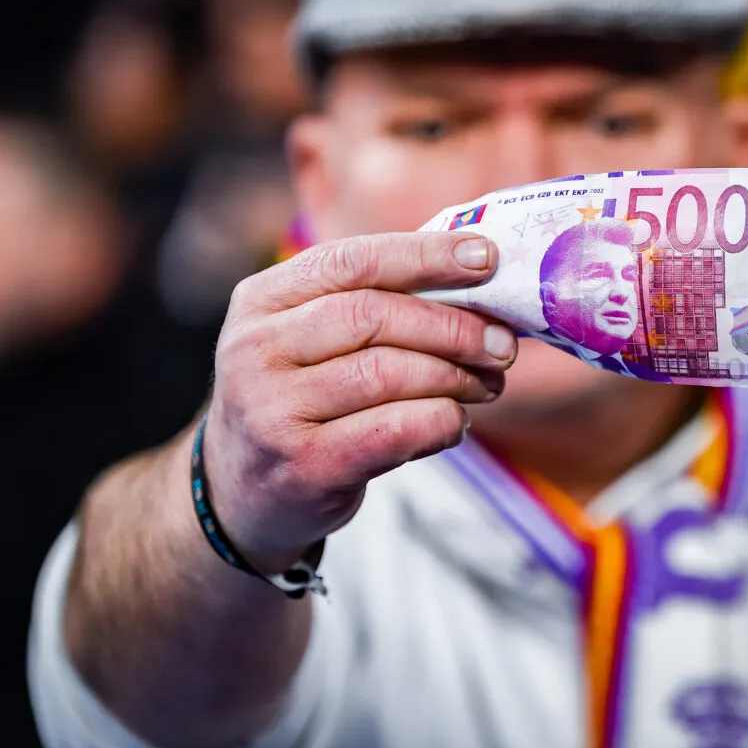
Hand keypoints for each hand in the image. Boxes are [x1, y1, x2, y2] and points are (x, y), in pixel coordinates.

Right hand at [199, 232, 515, 568]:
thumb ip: (375, 301)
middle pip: (376, 315)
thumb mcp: (312, 338)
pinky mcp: (302, 464)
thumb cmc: (303, 399)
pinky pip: (395, 429)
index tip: (487, 258)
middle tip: (502, 344)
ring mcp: (272, 409)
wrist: (244, 492)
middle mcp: (256, 348)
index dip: (427, 255)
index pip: (354, 259)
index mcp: (263, 298)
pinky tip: (455, 422)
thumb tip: (478, 272)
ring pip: (390, 372)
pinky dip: (441, 421)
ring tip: (487, 384)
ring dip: (456, 377)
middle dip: (455, 327)